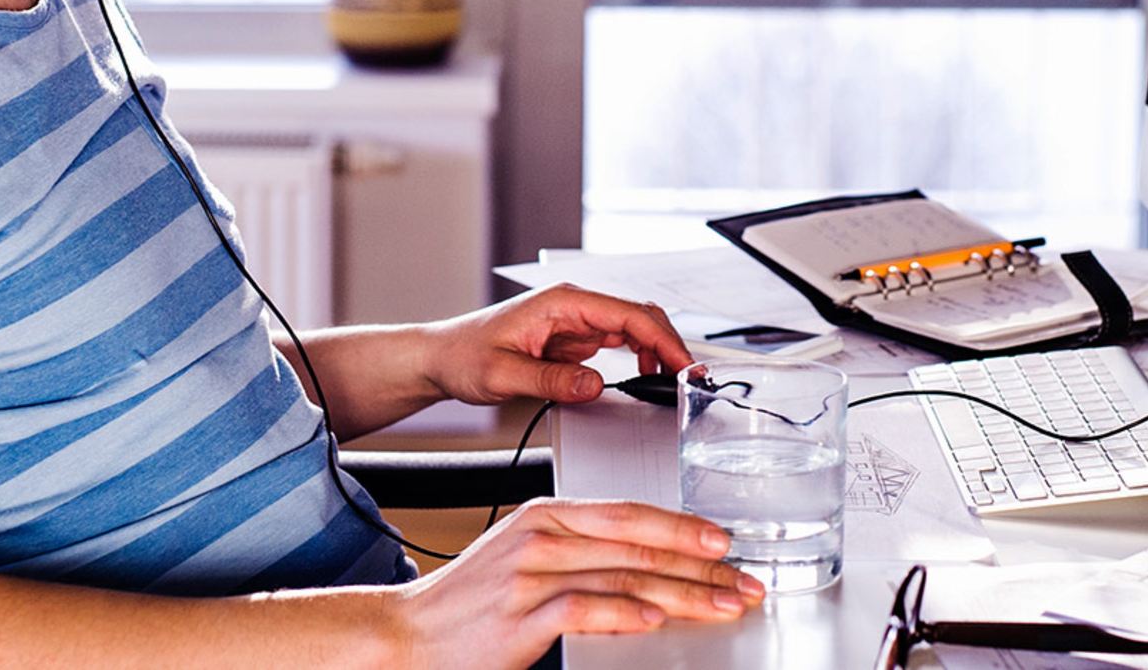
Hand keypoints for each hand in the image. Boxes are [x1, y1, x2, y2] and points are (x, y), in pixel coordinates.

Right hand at [391, 498, 761, 669]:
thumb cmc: (466, 604)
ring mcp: (528, 576)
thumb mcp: (524, 558)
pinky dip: (623, 614)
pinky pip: (582, 608)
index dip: (683, 526)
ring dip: (682, 594)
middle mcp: (540, 536)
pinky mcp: (518, 617)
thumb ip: (580, 553)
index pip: (629, 513)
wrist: (405, 635)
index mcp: (545, 515)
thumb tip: (646, 568)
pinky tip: (655, 621)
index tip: (725, 542)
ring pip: (622, 577)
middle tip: (742, 581)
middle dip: (700, 565)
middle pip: (637, 545)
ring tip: (721, 606)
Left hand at [426, 284, 693, 406]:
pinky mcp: (573, 338)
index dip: (662, 339)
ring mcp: (575, 321)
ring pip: (632, 328)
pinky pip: (617, 342)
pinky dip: (639, 356)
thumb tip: (596, 384)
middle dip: (668, 343)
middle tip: (688, 378)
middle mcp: (573, 306)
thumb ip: (551, 380)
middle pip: (638, 316)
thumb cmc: (464, 355)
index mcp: (562, 302)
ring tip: (671, 380)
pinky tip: (645, 375)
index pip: (627, 314)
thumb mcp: (503, 375)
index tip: (682, 364)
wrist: (441, 358)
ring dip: (656, 350)